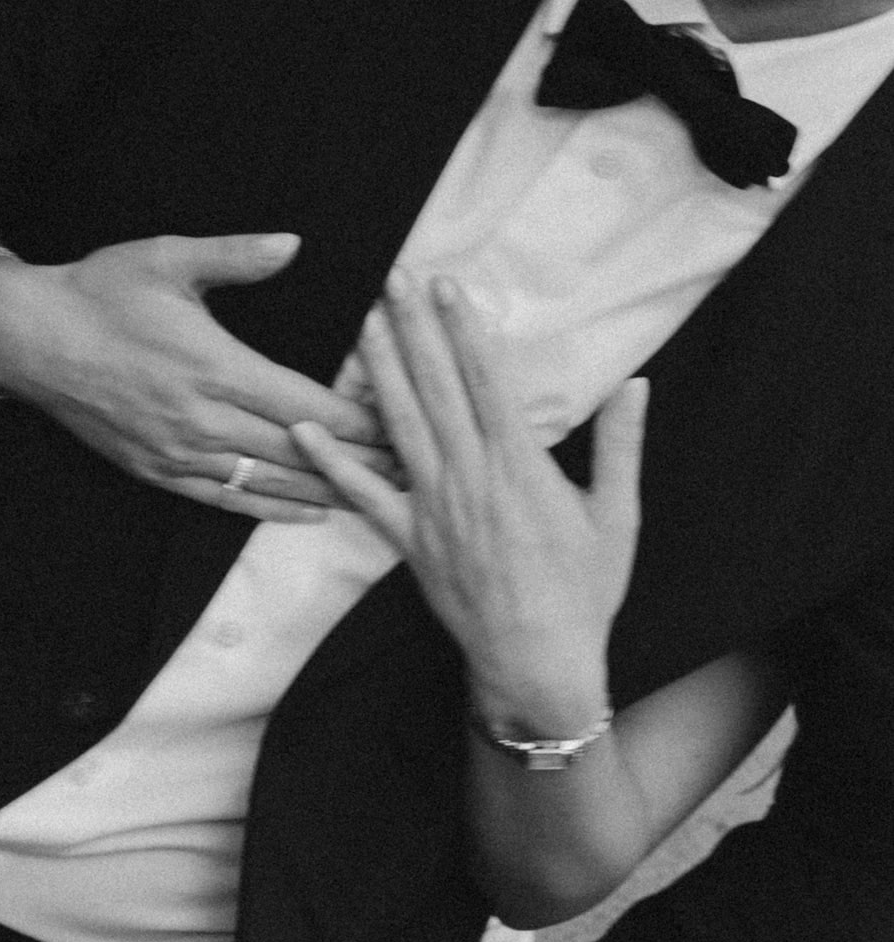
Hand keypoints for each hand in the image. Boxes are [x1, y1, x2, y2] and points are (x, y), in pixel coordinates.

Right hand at [0, 232, 394, 519]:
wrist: (27, 337)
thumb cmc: (100, 290)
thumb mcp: (167, 258)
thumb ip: (236, 255)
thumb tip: (293, 243)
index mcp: (214, 367)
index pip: (307, 405)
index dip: (362, 420)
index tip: (406, 422)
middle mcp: (201, 420)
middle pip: (301, 451)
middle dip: (362, 461)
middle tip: (416, 466)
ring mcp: (178, 453)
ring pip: (269, 483)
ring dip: (328, 491)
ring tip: (381, 496)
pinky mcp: (157, 471)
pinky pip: (226, 499)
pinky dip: (272, 508)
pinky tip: (310, 514)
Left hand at [292, 270, 647, 724]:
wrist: (537, 662)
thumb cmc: (584, 592)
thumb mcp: (618, 517)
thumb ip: (621, 446)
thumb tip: (636, 385)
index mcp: (521, 466)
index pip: (486, 380)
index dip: (463, 329)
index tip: (446, 287)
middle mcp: (470, 477)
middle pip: (437, 389)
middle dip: (416, 330)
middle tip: (395, 279)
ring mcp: (433, 507)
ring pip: (400, 426)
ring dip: (380, 372)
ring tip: (364, 324)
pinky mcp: (408, 539)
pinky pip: (364, 495)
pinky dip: (332, 462)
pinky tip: (303, 428)